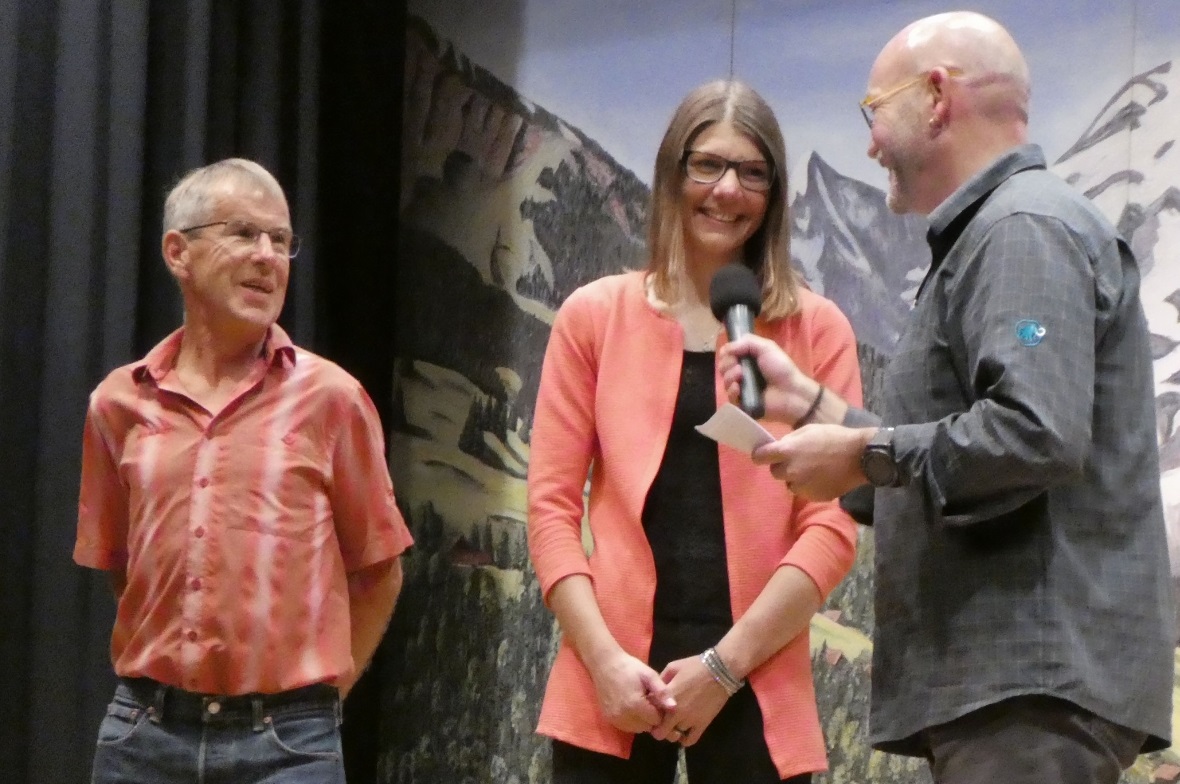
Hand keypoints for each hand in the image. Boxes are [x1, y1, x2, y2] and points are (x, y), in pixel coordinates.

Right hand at [588, 650, 676, 733]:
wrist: (604, 664)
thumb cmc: (629, 667)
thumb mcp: (648, 675)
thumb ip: (662, 691)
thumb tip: (674, 707)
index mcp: (635, 705)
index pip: (656, 720)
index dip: (660, 711)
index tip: (657, 700)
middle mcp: (624, 716)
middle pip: (647, 727)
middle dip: (651, 717)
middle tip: (648, 701)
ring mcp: (614, 719)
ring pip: (637, 729)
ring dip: (642, 720)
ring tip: (639, 703)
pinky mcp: (609, 719)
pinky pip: (626, 727)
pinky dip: (632, 721)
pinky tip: (631, 707)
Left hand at [649, 655, 729, 746]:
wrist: (719, 671)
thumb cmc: (695, 666)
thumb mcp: (673, 667)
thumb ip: (661, 680)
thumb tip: (655, 691)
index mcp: (667, 696)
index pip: (650, 710)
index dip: (649, 711)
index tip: (651, 710)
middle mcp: (676, 711)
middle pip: (660, 730)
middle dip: (657, 728)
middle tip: (660, 723)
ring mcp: (689, 720)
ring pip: (674, 735)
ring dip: (672, 732)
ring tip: (673, 725)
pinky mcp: (702, 724)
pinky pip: (690, 740)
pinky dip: (685, 740)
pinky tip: (684, 733)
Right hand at [718, 334, 818, 423]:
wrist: (791, 392)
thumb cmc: (781, 368)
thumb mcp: (767, 347)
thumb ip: (747, 341)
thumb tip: (725, 348)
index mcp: (747, 359)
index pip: (727, 355)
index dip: (726, 354)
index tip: (731, 353)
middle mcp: (742, 372)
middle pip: (723, 367)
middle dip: (727, 365)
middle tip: (739, 366)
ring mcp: (741, 388)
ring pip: (725, 381)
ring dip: (730, 377)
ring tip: (741, 376)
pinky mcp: (742, 403)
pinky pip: (729, 397)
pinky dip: (732, 391)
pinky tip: (739, 388)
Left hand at [752, 424, 872, 499]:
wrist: (861, 457)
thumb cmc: (835, 438)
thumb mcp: (809, 430)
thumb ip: (790, 440)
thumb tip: (780, 447)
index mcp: (787, 452)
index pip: (760, 457)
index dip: (760, 455)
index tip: (763, 454)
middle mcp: (791, 471)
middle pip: (775, 472)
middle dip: (782, 466)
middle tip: (798, 459)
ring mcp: (802, 486)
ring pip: (790, 483)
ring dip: (796, 477)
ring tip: (814, 468)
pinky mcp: (813, 496)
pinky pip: (804, 491)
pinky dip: (809, 486)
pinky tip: (823, 477)